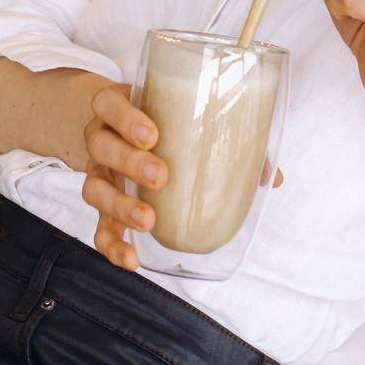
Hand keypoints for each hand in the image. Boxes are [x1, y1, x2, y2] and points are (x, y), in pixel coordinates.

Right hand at [81, 83, 284, 270]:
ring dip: (120, 206)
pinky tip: (132, 259)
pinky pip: (99, 227)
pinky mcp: (102, 205)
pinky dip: (112, 245)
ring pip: (94, 189)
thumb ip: (221, 136)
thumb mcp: (178, 115)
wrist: (116, 128)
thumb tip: (271, 175)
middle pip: (101, 146)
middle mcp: (101, 139)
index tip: (152, 135)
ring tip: (149, 220)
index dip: (125, 119)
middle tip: (162, 176)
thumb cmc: (158, 120)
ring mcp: (98, 173)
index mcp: (118, 109)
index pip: (108, 105)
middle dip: (130, 162)